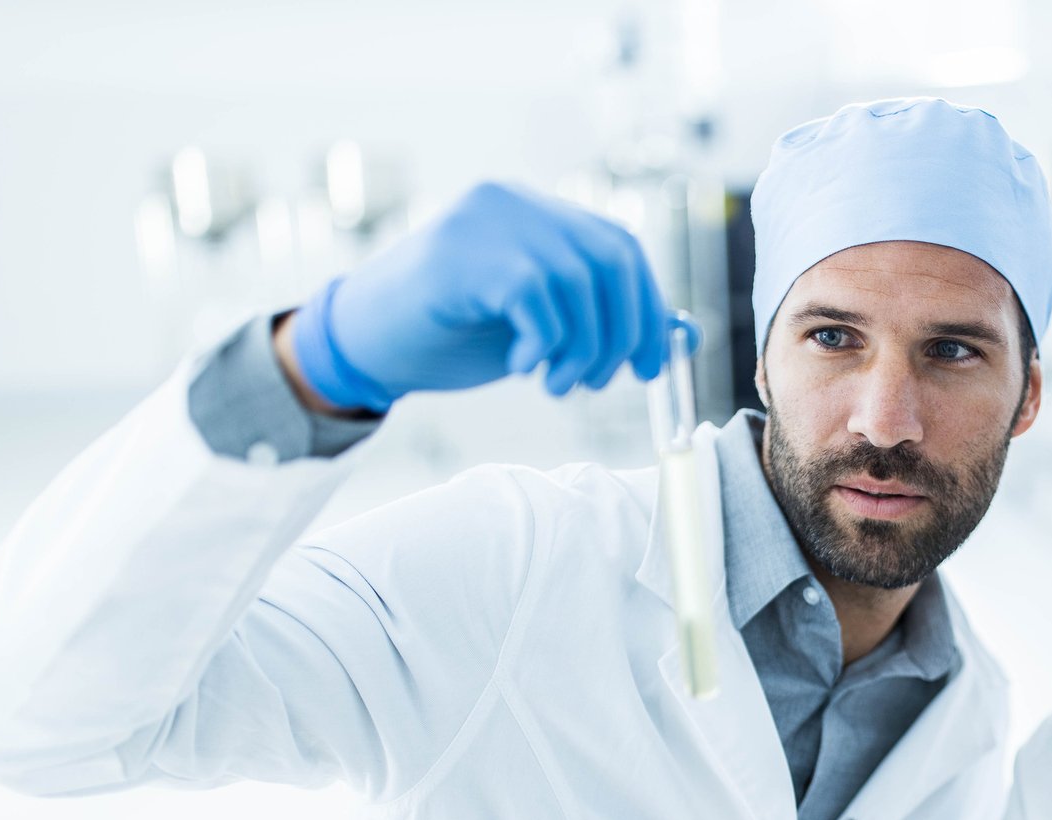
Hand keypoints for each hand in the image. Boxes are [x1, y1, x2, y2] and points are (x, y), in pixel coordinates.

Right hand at [285, 181, 694, 410]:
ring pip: (577, 280)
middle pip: (609, 258)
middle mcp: (515, 202)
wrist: (367, 343)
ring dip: (583, 347)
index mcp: (537, 212)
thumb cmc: (455, 334)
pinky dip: (543, 342)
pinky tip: (521, 367)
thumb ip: (604, 320)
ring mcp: (484, 220)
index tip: (649, 367)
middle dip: (623, 331)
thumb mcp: (543, 326)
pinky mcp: (459, 254)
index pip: (619, 248)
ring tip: (559, 384)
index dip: (646, 309)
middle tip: (603, 381)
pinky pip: (533, 296)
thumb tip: (684, 333)